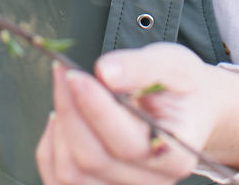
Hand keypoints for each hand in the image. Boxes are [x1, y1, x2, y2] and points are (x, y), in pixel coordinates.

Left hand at [35, 43, 238, 184]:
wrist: (188, 110)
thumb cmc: (181, 88)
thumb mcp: (172, 65)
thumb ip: (140, 68)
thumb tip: (106, 72)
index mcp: (175, 154)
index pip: (126, 143)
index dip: (95, 108)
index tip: (73, 74)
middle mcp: (151, 182)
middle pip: (93, 159)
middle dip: (70, 111)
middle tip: (63, 72)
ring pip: (71, 176)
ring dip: (60, 128)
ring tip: (66, 91)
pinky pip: (60, 181)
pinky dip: (50, 148)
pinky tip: (60, 117)